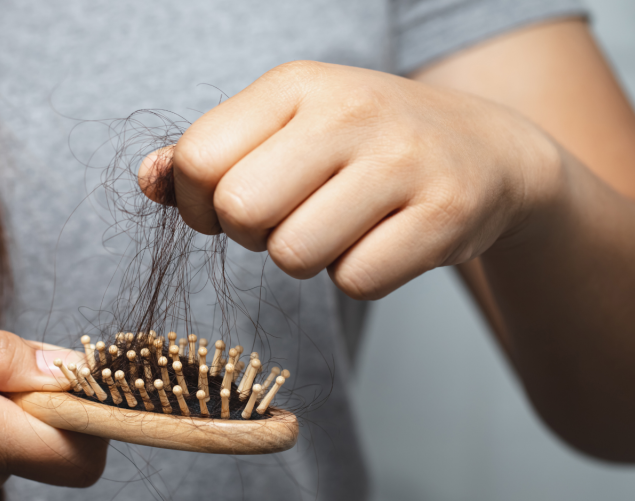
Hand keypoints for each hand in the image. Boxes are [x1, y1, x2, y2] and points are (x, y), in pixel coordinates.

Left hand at [140, 61, 562, 298]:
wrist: (487, 151)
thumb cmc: (362, 144)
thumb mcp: (285, 127)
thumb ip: (208, 153)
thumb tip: (148, 181)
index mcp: (295, 84)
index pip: (198, 158)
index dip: (198, 204)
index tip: (228, 207)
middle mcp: (348, 110)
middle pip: (240, 211)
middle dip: (251, 235)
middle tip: (287, 219)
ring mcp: (402, 160)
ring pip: (294, 256)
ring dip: (305, 259)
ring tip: (339, 225)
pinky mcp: (445, 213)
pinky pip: (356, 281)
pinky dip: (359, 276)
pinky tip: (382, 240)